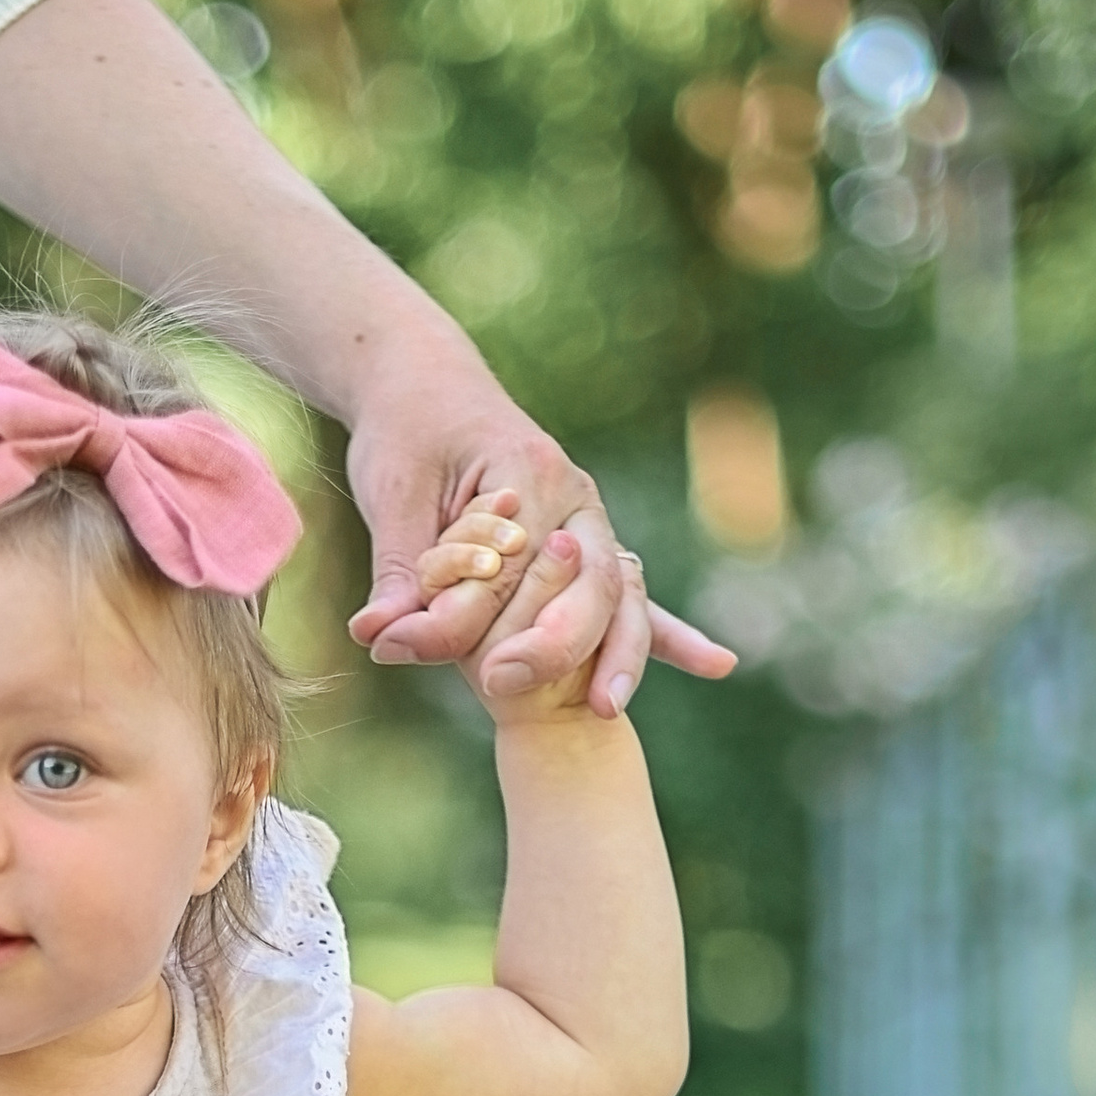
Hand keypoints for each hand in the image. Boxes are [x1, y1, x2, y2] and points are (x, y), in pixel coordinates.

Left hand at [347, 375, 734, 720]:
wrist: (433, 389)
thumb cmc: (409, 434)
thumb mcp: (393, 494)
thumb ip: (399, 570)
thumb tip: (378, 636)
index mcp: (529, 470)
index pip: (502, 562)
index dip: (453, 612)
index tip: (396, 646)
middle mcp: (574, 499)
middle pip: (580, 583)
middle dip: (544, 643)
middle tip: (496, 688)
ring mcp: (591, 526)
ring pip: (616, 597)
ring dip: (617, 654)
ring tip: (605, 706)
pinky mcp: (590, 551)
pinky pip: (631, 599)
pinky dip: (670, 636)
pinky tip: (716, 665)